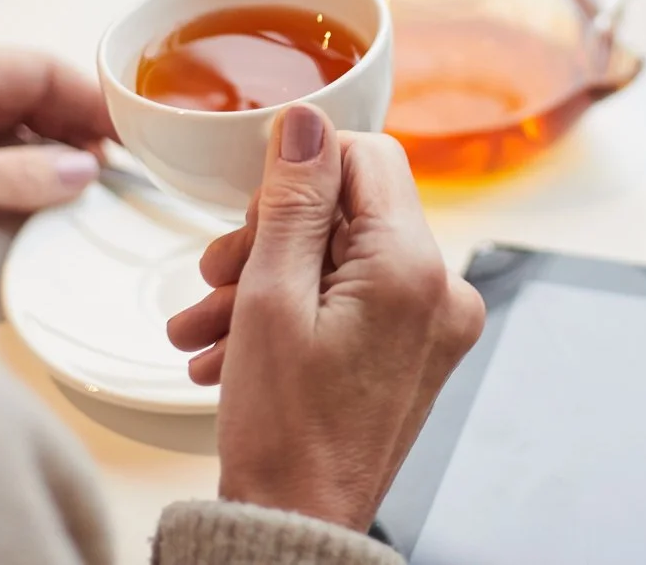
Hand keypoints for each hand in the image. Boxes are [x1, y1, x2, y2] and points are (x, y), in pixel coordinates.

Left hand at [0, 45, 111, 264]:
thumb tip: (83, 170)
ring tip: (102, 192)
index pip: (39, 69)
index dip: (90, 96)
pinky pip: (4, 175)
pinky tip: (60, 211)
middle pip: (38, 102)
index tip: (135, 128)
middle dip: (83, 130)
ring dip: (63, 163)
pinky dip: (36, 189)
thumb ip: (17, 172)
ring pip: (26, 140)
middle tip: (129, 166)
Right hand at [166, 105, 483, 532]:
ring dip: (268, 283)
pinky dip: (297, 315)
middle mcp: (442, 292)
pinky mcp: (416, 356)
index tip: (250, 206)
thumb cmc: (284, 434)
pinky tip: (232, 349)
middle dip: (271, 238)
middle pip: (352, 214)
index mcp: (414, 267)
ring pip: (343, 263)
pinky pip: (355, 305)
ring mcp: (433, 328)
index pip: (368, 156)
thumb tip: (305, 121)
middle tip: (213, 277)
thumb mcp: (271, 298)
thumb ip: (293, 200)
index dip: (301, 172)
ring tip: (203, 324)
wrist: (295, 531)